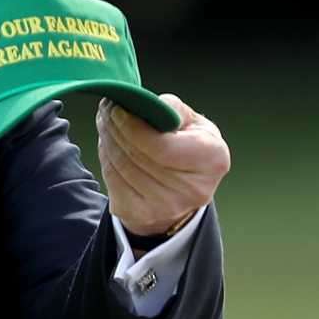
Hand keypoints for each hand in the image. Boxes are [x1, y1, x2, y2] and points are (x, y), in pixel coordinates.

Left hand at [95, 94, 230, 236]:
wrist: (183, 188)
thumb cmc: (188, 147)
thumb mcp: (194, 122)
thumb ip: (173, 108)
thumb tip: (145, 104)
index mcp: (212, 160)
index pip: (162, 146)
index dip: (133, 127)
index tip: (118, 108)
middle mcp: (192, 190)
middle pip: (138, 156)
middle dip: (116, 128)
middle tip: (106, 109)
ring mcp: (166, 207)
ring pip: (121, 167)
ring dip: (108, 140)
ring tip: (106, 122)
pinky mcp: (140, 214)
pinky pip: (113, 181)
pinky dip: (106, 158)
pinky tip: (108, 144)